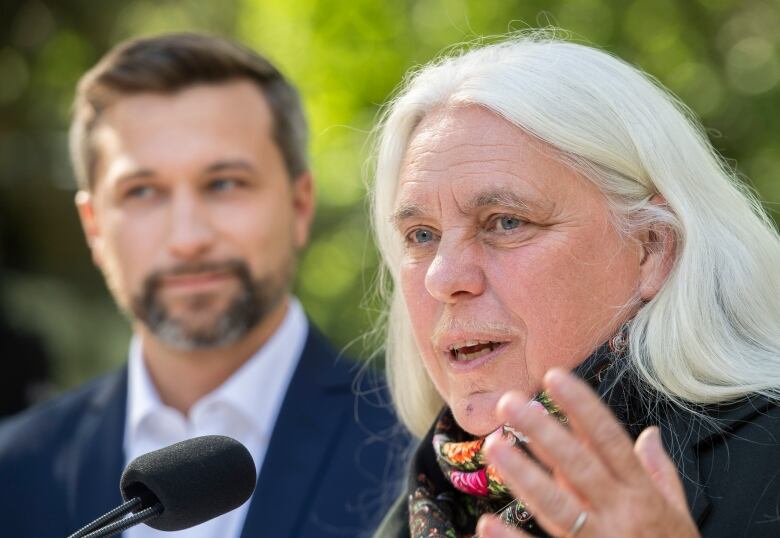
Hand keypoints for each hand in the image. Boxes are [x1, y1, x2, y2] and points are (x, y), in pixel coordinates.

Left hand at [476, 369, 699, 537]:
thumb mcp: (679, 514)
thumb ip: (660, 473)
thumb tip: (650, 433)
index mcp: (642, 495)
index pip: (610, 440)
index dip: (582, 406)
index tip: (554, 376)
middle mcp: (620, 515)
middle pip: (578, 466)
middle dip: (543, 431)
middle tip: (509, 402)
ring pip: (558, 506)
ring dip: (524, 475)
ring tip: (494, 446)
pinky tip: (487, 523)